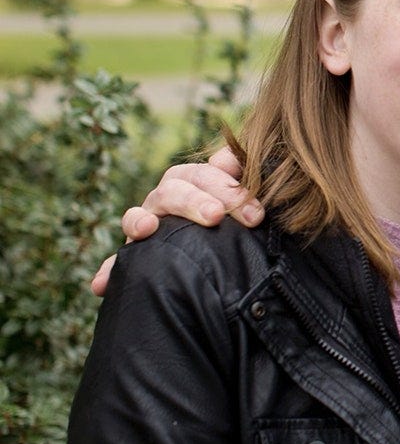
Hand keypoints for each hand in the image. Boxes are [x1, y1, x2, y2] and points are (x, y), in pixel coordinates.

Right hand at [90, 145, 260, 296]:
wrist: (221, 250)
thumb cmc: (237, 216)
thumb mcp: (244, 195)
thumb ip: (240, 172)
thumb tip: (227, 158)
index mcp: (192, 181)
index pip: (204, 176)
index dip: (229, 189)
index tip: (255, 215)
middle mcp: (165, 199)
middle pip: (172, 192)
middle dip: (194, 202)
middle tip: (216, 216)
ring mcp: (146, 225)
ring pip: (137, 217)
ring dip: (139, 222)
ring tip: (146, 229)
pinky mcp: (132, 255)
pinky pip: (116, 263)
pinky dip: (108, 271)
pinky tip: (101, 285)